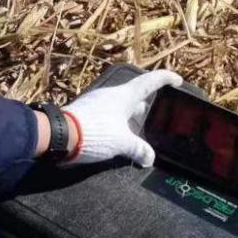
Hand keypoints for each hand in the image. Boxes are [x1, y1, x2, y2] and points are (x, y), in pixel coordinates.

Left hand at [62, 70, 182, 167]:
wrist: (60, 135)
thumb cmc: (95, 133)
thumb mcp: (122, 143)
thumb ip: (139, 149)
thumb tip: (149, 158)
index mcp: (125, 96)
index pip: (150, 82)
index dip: (165, 79)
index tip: (177, 80)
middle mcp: (112, 95)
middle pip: (136, 96)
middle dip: (147, 107)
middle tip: (156, 119)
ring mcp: (98, 103)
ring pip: (121, 107)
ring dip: (131, 118)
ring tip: (138, 134)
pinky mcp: (87, 113)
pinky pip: (109, 114)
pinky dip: (118, 123)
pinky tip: (118, 138)